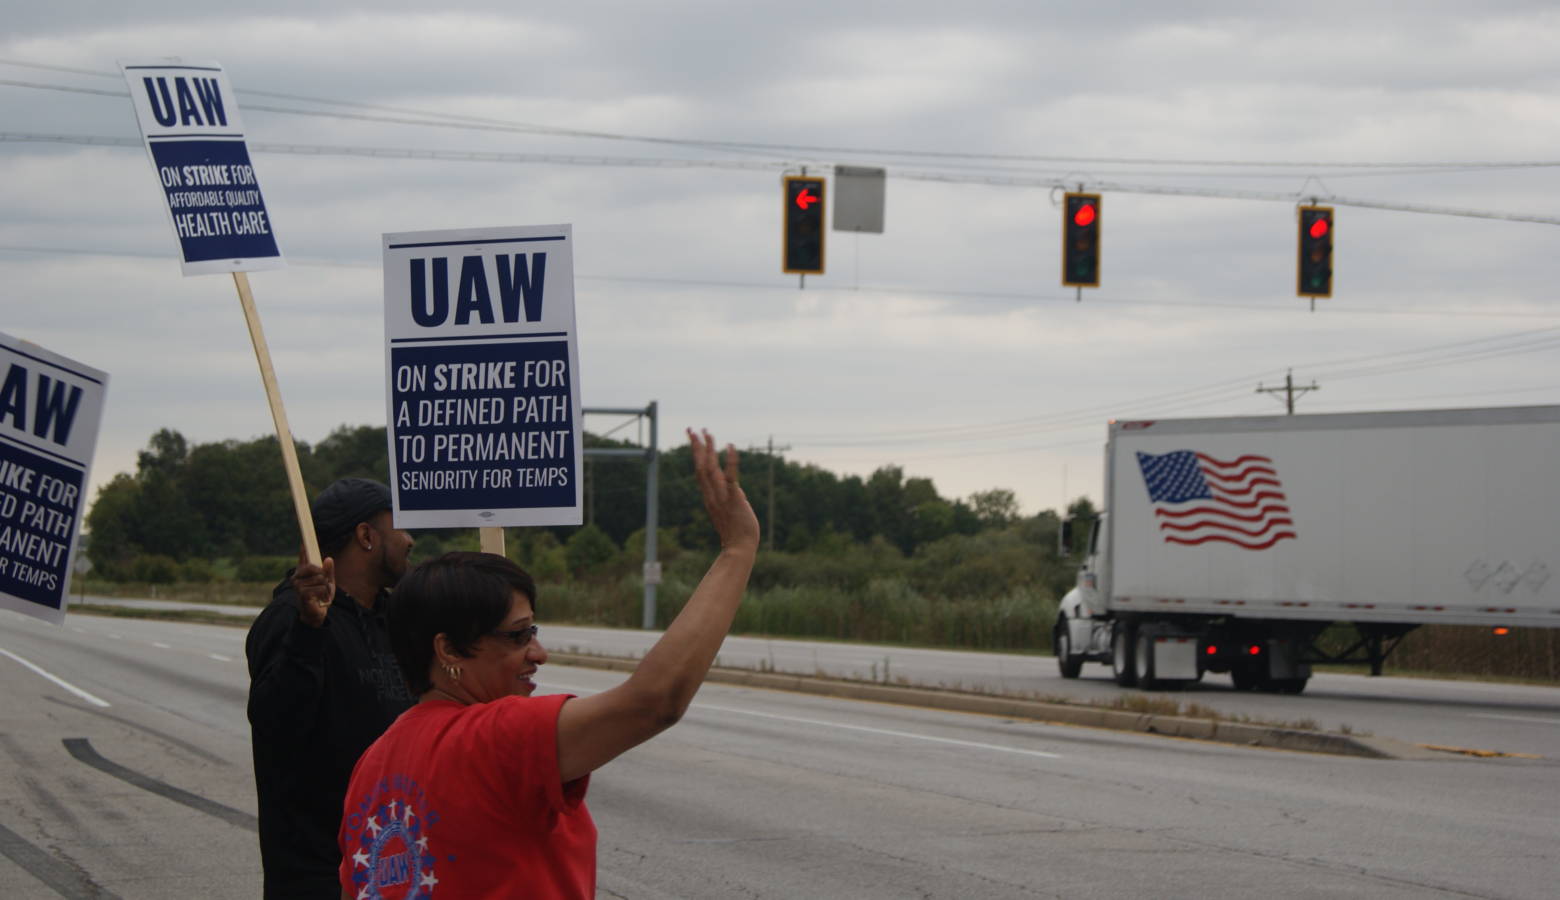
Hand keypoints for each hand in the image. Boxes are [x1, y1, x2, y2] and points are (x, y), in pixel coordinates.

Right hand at [291, 546, 335, 627]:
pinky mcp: (302, 593)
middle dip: (323, 575)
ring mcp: (298, 585)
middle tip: (325, 585)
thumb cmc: (320, 596)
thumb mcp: (328, 582)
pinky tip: (320, 600)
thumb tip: (328, 558)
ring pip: (319, 578)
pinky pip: (320, 588)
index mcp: (303, 572)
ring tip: (322, 594)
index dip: (304, 548)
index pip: (303, 557)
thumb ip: (328, 571)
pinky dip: (325, 594)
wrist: (316, 614)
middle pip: (313, 567)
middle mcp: (297, 577)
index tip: (305, 539)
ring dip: (326, 588)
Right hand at [688, 429, 759, 553]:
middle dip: (696, 447)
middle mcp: (711, 495)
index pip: (699, 471)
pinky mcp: (734, 499)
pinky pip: (731, 477)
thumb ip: (728, 498)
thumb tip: (736, 490)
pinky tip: (730, 446)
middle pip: (700, 466)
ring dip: (709, 449)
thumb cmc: (736, 532)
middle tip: (692, 429)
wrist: (739, 547)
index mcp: (709, 497)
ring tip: (708, 433)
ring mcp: (721, 497)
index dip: (695, 455)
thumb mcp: (728, 511)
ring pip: (710, 469)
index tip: (693, 439)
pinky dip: (730, 461)